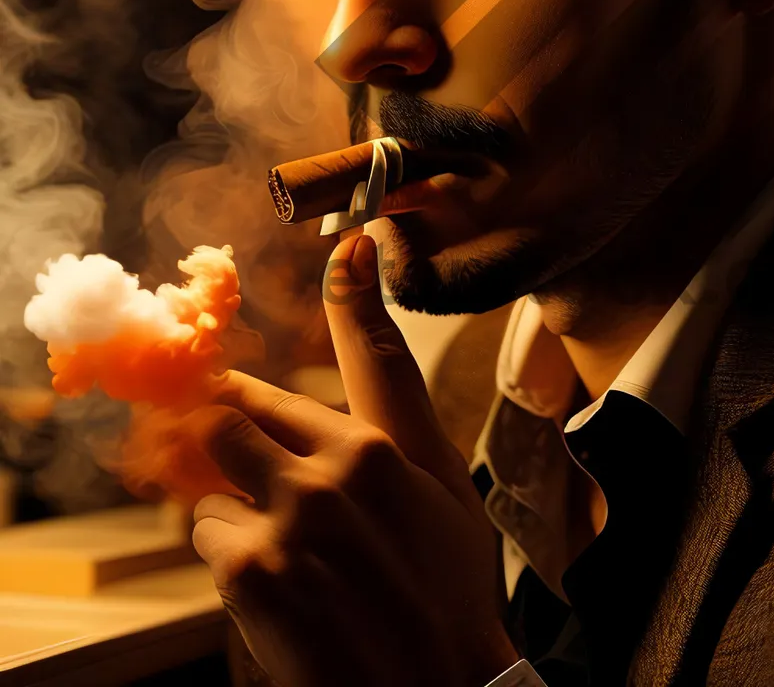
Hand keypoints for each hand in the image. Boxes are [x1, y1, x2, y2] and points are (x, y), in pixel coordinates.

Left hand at [190, 233, 517, 686]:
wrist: (437, 682)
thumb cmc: (447, 585)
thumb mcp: (445, 490)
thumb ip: (399, 416)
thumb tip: (369, 339)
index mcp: (385, 446)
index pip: (352, 360)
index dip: (343, 303)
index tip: (348, 249)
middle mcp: (332, 470)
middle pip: (237, 416)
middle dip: (232, 436)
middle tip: (252, 466)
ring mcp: (287, 519)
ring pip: (215, 477)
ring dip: (234, 503)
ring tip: (285, 548)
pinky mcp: (249, 573)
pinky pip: (208, 534)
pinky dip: (231, 556)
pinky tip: (278, 586)